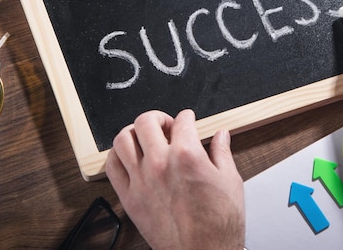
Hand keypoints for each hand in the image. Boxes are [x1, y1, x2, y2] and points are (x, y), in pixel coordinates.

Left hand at [105, 109, 244, 249]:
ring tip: (145, 136)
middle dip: (159, 117)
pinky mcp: (129, 197)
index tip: (187, 120)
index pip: (182, 121)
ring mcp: (141, 180)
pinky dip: (116, 155)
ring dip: (134, 132)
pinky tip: (127, 155)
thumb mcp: (230, 181)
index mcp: (187, 155)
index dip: (187, 117)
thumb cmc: (218, 224)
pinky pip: (112, 166)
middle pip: (147, 121)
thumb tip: (222, 136)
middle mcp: (160, 163)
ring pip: (123, 139)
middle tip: (167, 126)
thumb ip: (222, 153)